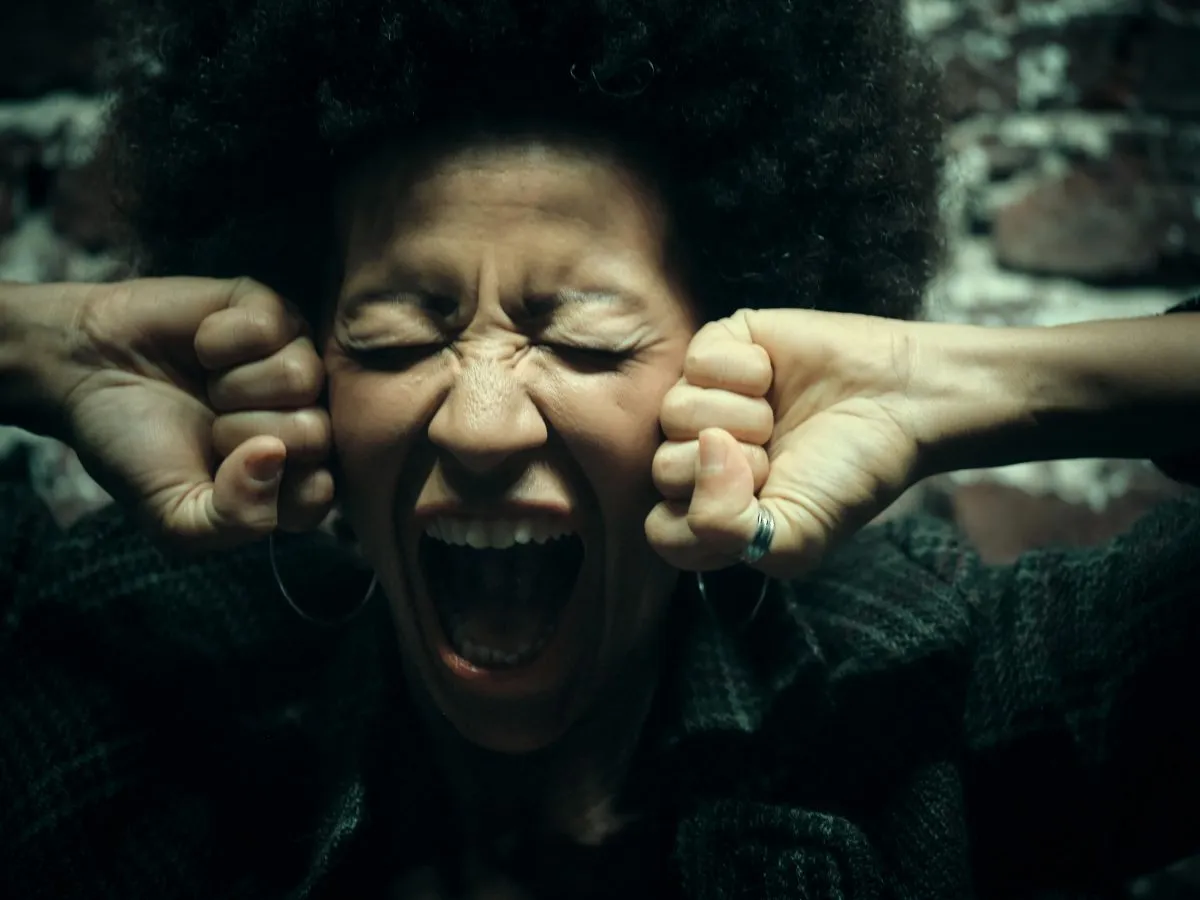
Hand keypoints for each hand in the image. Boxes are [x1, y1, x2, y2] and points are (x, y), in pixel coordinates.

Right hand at [46, 277, 331, 548]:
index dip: (265, 488)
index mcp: (292, 474)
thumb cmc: (135, 447)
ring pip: (302, 378)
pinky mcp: (273, 313)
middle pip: (316, 434)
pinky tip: (202, 347)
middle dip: (245, 433)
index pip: (318, 494)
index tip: (223, 473)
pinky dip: (220, 341)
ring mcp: (294, 362)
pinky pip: (271, 327)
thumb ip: (236, 518)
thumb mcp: (175, 516)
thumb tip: (275, 457)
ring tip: (208, 385)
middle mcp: (306, 416)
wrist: (83, 372)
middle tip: (209, 424)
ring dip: (234, 386)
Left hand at [646, 309, 940, 579]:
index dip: (708, 517)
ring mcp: (706, 400)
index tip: (762, 500)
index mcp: (715, 509)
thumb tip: (700, 450)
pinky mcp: (719, 349)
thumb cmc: (851, 473)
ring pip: (673, 413)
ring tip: (777, 415)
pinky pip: (696, 360)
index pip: (663, 530)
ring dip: (741, 416)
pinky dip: (743, 370)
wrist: (903, 402)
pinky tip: (773, 375)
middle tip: (778, 455)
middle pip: (664, 470)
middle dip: (731, 465)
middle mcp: (701, 456)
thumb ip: (726, 529)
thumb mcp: (795, 536)